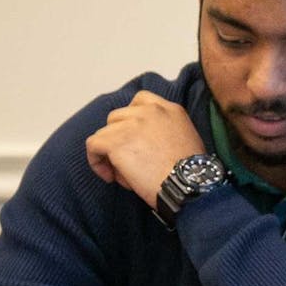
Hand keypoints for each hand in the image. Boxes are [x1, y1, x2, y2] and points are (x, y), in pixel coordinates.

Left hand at [84, 91, 204, 207]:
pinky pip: (93, 145)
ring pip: (105, 133)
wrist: (188, 184)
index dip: (131, 120)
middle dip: (118, 137)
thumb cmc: (191, 173)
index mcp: (169, 109)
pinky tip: (109, 176)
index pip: (140, 101)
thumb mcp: (187, 140)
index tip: (133, 138)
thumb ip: (166, 131)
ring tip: (123, 173)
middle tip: (127, 160)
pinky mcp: (116, 141)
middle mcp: (149, 111)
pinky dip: (96, 161)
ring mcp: (131, 124)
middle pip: (118, 117)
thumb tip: (142, 145)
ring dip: (110, 152)